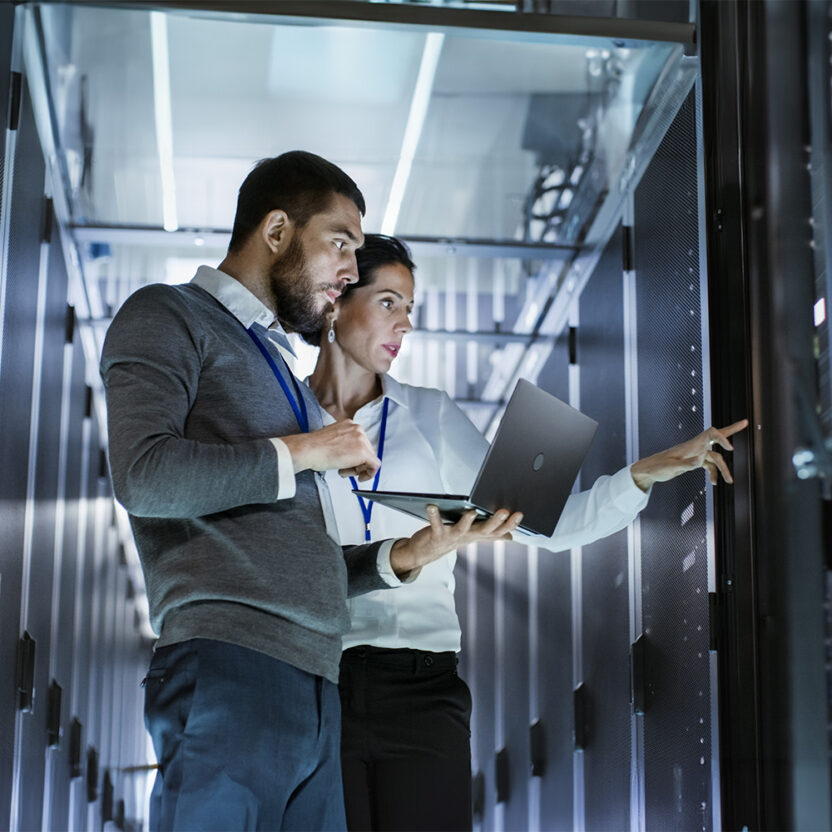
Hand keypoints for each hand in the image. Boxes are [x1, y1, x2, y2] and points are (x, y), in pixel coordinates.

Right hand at [281, 421, 379, 480]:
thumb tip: (350, 454)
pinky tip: (359, 477)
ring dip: (358, 468)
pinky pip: (375, 465)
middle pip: (367, 450)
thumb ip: (344, 443)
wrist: (309, 450)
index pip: (360, 442)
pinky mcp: (364, 452)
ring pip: (370, 458)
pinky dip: (369, 474)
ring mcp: (362, 440)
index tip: (350, 462)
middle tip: (345, 469)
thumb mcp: (332, 439)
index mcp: (350, 424)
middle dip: (357, 463)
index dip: (355, 456)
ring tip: (343, 470)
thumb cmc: (314, 447)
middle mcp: (358, 429)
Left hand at [389, 505, 523, 578]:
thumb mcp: (473, 536)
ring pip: (462, 529)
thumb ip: (490, 534)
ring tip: (472, 511)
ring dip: (467, 521)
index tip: (520, 514)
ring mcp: (452, 536)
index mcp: (477, 534)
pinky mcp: (436, 534)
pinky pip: (435, 524)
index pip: (498, 531)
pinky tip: (432, 505)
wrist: (426, 552)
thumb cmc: (451, 538)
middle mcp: (467, 536)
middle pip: (484, 530)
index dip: (509, 524)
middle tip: (504, 511)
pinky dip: (433, 515)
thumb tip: (510, 536)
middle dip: (495, 522)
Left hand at [629, 418, 748, 490]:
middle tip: (746, 422)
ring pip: (715, 458)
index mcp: (691, 445)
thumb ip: (686, 464)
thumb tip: (699, 462)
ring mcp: (695, 454)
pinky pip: (708, 465)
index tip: (730, 448)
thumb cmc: (658, 467)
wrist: (649, 470)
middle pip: (716, 436)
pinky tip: (714, 483)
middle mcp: (695, 447)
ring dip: (723, 469)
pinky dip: (713, 473)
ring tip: (730, 481)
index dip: (722, 437)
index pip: (710, 434)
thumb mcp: (671, 468)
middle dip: (732, 430)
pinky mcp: (693, 461)